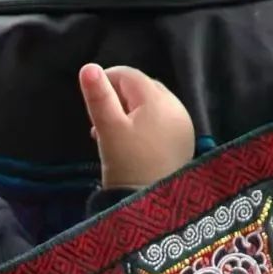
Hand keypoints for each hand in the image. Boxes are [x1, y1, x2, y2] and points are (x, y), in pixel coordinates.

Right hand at [80, 64, 195, 191]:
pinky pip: (161, 122)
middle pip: (142, 89)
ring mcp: (183, 125)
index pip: (129, 75)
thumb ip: (99, 97)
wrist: (151, 206)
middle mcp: (175, 106)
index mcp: (157, 99)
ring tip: (111, 134)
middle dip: (119, 98)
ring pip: (151, 106)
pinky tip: (132, 144)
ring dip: (130, 112)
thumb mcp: (108, 129)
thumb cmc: (127, 165)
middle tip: (100, 120)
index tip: (90, 99)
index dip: (106, 80)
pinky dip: (144, 125)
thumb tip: (88, 67)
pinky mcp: (184, 142)